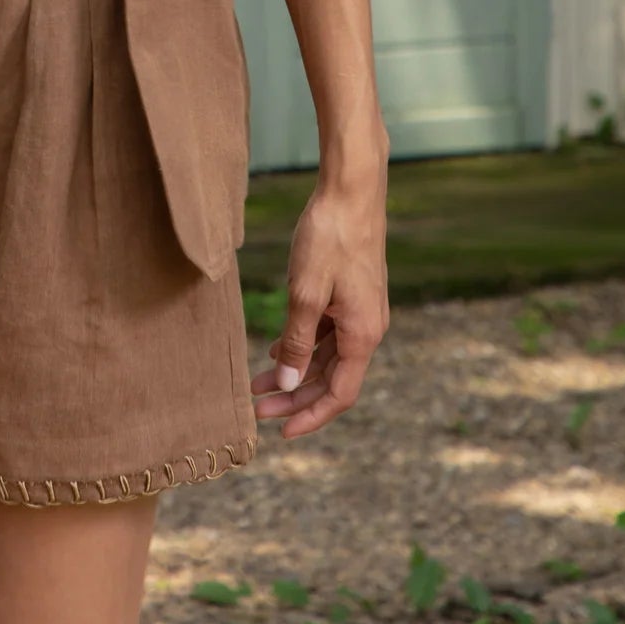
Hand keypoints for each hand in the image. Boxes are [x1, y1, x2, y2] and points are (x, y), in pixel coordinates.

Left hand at [249, 175, 388, 438]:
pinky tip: (276, 348)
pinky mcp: (351, 295)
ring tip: (256, 384)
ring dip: (295, 372)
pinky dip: (303, 346)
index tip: (281, 433)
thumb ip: (298, 342)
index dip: (311, 416)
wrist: (352, 191)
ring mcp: (361, 311)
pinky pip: (328, 334)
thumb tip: (288, 383)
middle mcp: (368, 329)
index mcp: (363, 334)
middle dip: (295, 397)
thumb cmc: (330, 237)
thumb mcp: (306, 292)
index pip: (339, 394)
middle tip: (256, 410)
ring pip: (328, 357)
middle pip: (332, 379)